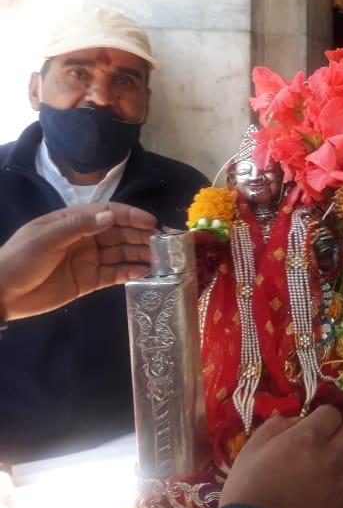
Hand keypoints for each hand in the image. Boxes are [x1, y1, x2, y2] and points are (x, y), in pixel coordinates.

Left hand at [0, 203, 154, 320]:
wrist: (0, 294)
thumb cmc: (20, 259)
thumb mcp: (46, 238)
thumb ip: (79, 227)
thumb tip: (111, 217)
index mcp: (73, 223)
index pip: (108, 214)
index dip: (131, 216)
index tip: (151, 223)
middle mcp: (85, 239)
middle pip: (119, 233)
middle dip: (141, 236)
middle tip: (162, 243)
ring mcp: (88, 260)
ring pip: (121, 253)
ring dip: (139, 254)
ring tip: (160, 260)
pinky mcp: (88, 281)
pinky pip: (114, 274)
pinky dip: (129, 273)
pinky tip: (143, 274)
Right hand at [220, 406, 342, 507]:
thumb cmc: (247, 486)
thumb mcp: (254, 446)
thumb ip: (278, 425)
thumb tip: (298, 419)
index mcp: (308, 439)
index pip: (332, 413)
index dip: (321, 416)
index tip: (312, 423)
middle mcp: (330, 458)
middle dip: (338, 432)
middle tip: (322, 441)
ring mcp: (339, 485)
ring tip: (327, 463)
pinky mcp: (341, 507)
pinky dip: (342, 481)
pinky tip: (325, 485)